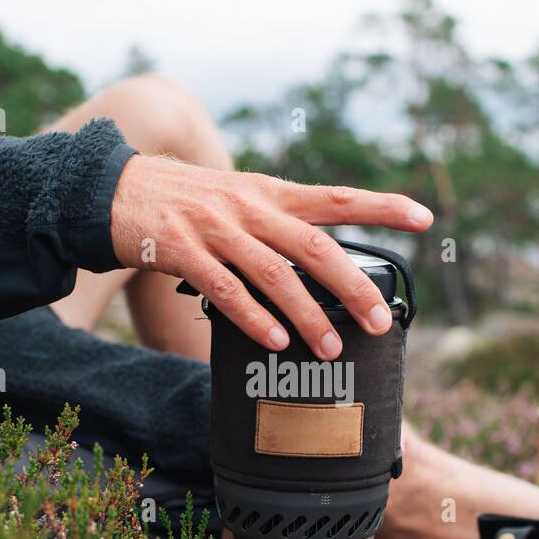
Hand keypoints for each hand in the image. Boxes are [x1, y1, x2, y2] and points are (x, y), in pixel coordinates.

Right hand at [109, 155, 432, 357]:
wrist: (113, 189)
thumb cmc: (185, 202)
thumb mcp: (237, 198)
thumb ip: (278, 225)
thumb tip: (322, 270)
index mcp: (270, 193)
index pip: (337, 198)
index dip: (383, 207)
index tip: (425, 219)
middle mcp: (249, 208)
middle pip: (315, 247)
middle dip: (353, 287)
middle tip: (379, 321)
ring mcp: (216, 229)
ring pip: (275, 275)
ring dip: (308, 316)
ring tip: (330, 349)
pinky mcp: (182, 252)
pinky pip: (226, 290)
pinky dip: (254, 319)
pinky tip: (275, 342)